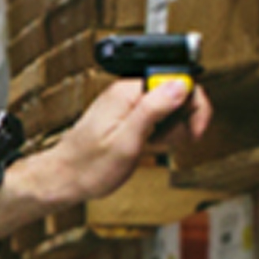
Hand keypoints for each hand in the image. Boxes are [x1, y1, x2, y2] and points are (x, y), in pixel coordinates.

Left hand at [43, 80, 212, 201]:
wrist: (66, 178)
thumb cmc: (89, 166)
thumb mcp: (127, 142)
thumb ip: (152, 110)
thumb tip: (179, 84)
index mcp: (127, 92)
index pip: (177, 80)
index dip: (192, 105)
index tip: (192, 131)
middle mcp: (126, 92)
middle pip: (176, 92)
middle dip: (182, 120)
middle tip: (167, 141)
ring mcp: (126, 103)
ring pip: (169, 107)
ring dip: (172, 129)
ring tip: (153, 145)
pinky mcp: (126, 115)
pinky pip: (156, 117)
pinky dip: (160, 132)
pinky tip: (149, 144)